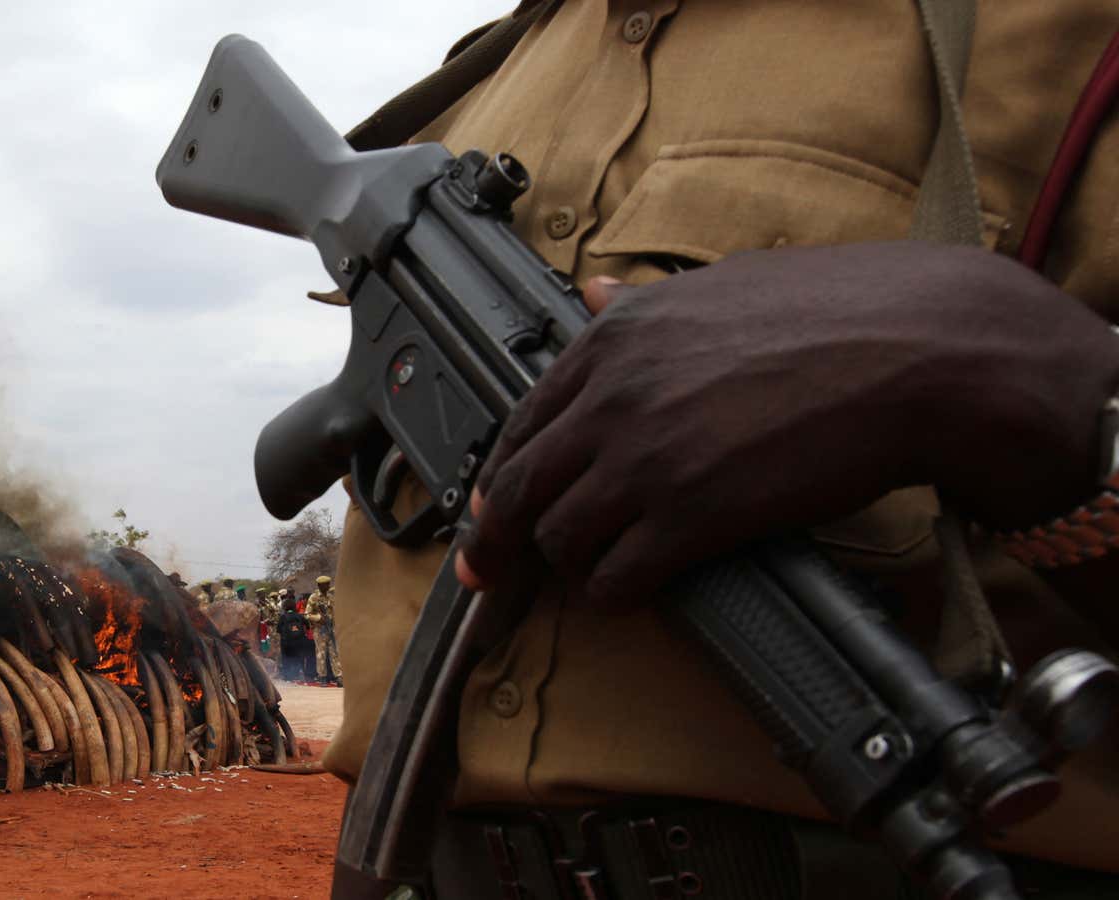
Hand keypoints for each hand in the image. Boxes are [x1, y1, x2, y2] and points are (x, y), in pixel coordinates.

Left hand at [454, 241, 1118, 603]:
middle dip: (495, 538)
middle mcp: (614, 396)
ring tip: (588, 573)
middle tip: (487, 573)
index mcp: (616, 335)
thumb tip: (596, 290)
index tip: (490, 507)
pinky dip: (611, 593)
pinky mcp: (691, 516)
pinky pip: (616, 575)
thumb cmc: (839, 309)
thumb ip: (644, 302)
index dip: (501, 472)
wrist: (921, 349)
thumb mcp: (721, 284)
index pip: (523, 418)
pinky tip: (624, 593)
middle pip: (519, 485)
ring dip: (568, 563)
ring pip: (558, 536)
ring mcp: (647, 458)